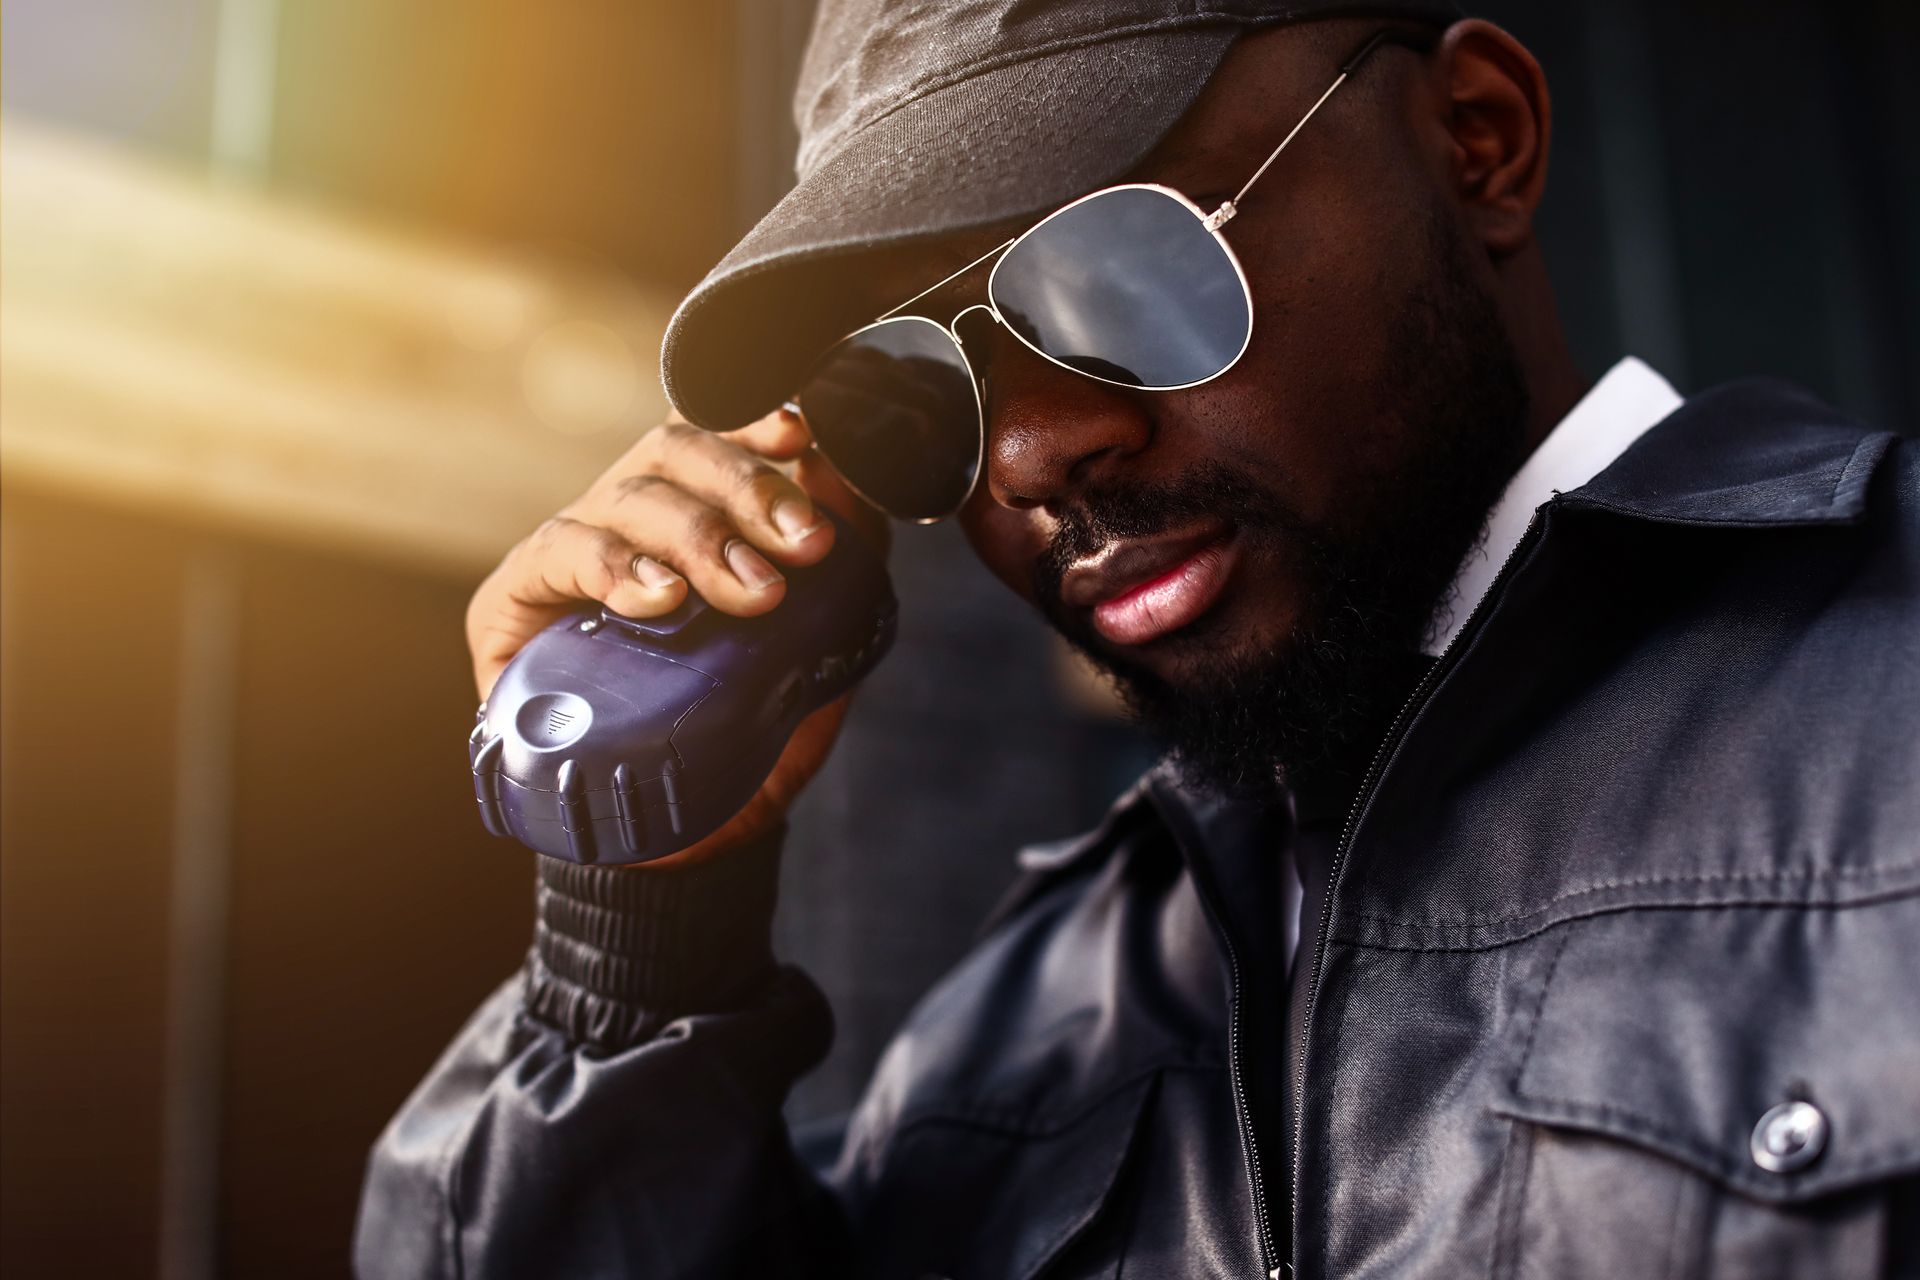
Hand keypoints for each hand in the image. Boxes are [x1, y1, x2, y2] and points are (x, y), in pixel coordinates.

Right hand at [465, 406, 888, 864]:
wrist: (684, 843)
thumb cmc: (743, 735)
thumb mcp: (811, 652)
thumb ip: (840, 577)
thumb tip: (859, 488)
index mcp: (689, 512)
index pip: (709, 430)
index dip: (749, 416)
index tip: (801, 435)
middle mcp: (625, 521)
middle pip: (674, 452)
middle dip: (748, 489)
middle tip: (805, 547)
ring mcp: (568, 557)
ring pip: (629, 498)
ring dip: (699, 535)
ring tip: (753, 592)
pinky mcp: (513, 606)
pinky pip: (559, 554)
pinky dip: (615, 567)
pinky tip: (660, 597)